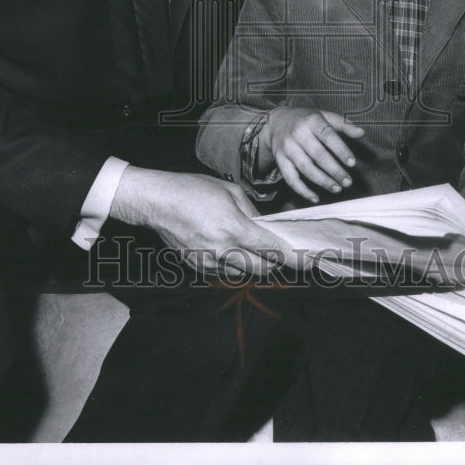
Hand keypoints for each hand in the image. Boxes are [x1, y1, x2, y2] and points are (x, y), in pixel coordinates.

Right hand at [109, 166, 295, 276]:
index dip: (294, 259)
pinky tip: (230, 250)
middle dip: (276, 264)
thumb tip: (264, 224)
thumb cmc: (192, 190)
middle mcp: (224, 251)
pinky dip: (234, 265)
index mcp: (235, 229)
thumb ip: (251, 211)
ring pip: (244, 274)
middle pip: (262, 269)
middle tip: (282, 255)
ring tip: (253, 250)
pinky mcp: (198, 267)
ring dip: (254, 265)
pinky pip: (225, 273)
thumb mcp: (229, 191)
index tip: (307, 263)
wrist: (157, 202)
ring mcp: (210, 262)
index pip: (273, 251)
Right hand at [258, 107, 364, 202]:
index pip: (327, 135)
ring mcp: (287, 148)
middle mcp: (297, 133)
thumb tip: (361, 133)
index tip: (352, 163)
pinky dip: (302, 190)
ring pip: (305, 168)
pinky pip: (290, 178)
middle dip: (334, 170)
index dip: (340, 150)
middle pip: (317, 154)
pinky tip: (315, 198)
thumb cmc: (306, 120)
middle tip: (348, 182)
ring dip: (322, 181)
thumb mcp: (324, 115)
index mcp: (311, 120)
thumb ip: (343, 124)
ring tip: (337, 189)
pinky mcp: (280, 160)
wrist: (276, 122)